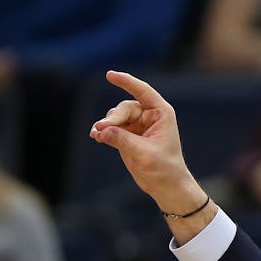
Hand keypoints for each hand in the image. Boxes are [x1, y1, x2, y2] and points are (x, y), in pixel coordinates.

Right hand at [88, 71, 209, 218]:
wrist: (165, 185)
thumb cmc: (164, 168)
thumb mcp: (144, 153)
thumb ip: (122, 139)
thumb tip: (101, 130)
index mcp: (161, 114)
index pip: (143, 91)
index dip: (127, 82)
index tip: (110, 75)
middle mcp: (149, 117)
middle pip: (124, 108)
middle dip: (113, 118)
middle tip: (101, 128)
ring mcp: (137, 126)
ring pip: (115, 118)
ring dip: (105, 125)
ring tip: (96, 134)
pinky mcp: (127, 137)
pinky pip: (111, 129)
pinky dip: (103, 132)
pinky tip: (96, 136)